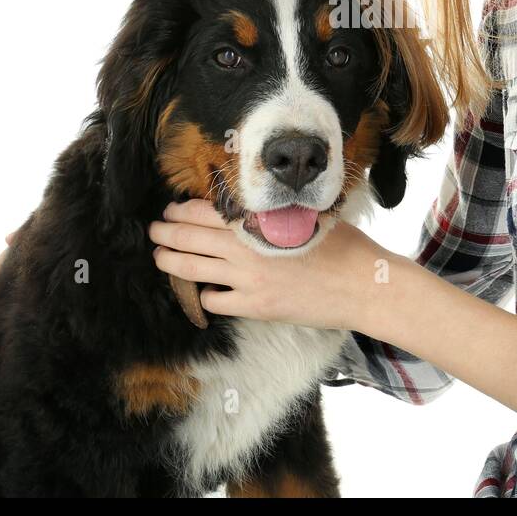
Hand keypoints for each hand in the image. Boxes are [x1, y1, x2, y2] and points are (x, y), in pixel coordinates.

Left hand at [148, 198, 378, 330]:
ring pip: (192, 270)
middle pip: (189, 238)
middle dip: (165, 233)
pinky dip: (202, 296)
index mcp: (258, 221)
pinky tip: (202, 291)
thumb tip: (249, 208)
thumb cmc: (343, 245)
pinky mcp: (255, 307)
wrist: (362, 285)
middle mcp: (246, 248)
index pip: (204, 211)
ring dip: (170, 262)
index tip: (172, 209)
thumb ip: (273, 213)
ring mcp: (248, 280)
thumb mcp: (307, 216)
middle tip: (154, 231)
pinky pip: (215, 301)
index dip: (181, 210)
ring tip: (159, 257)